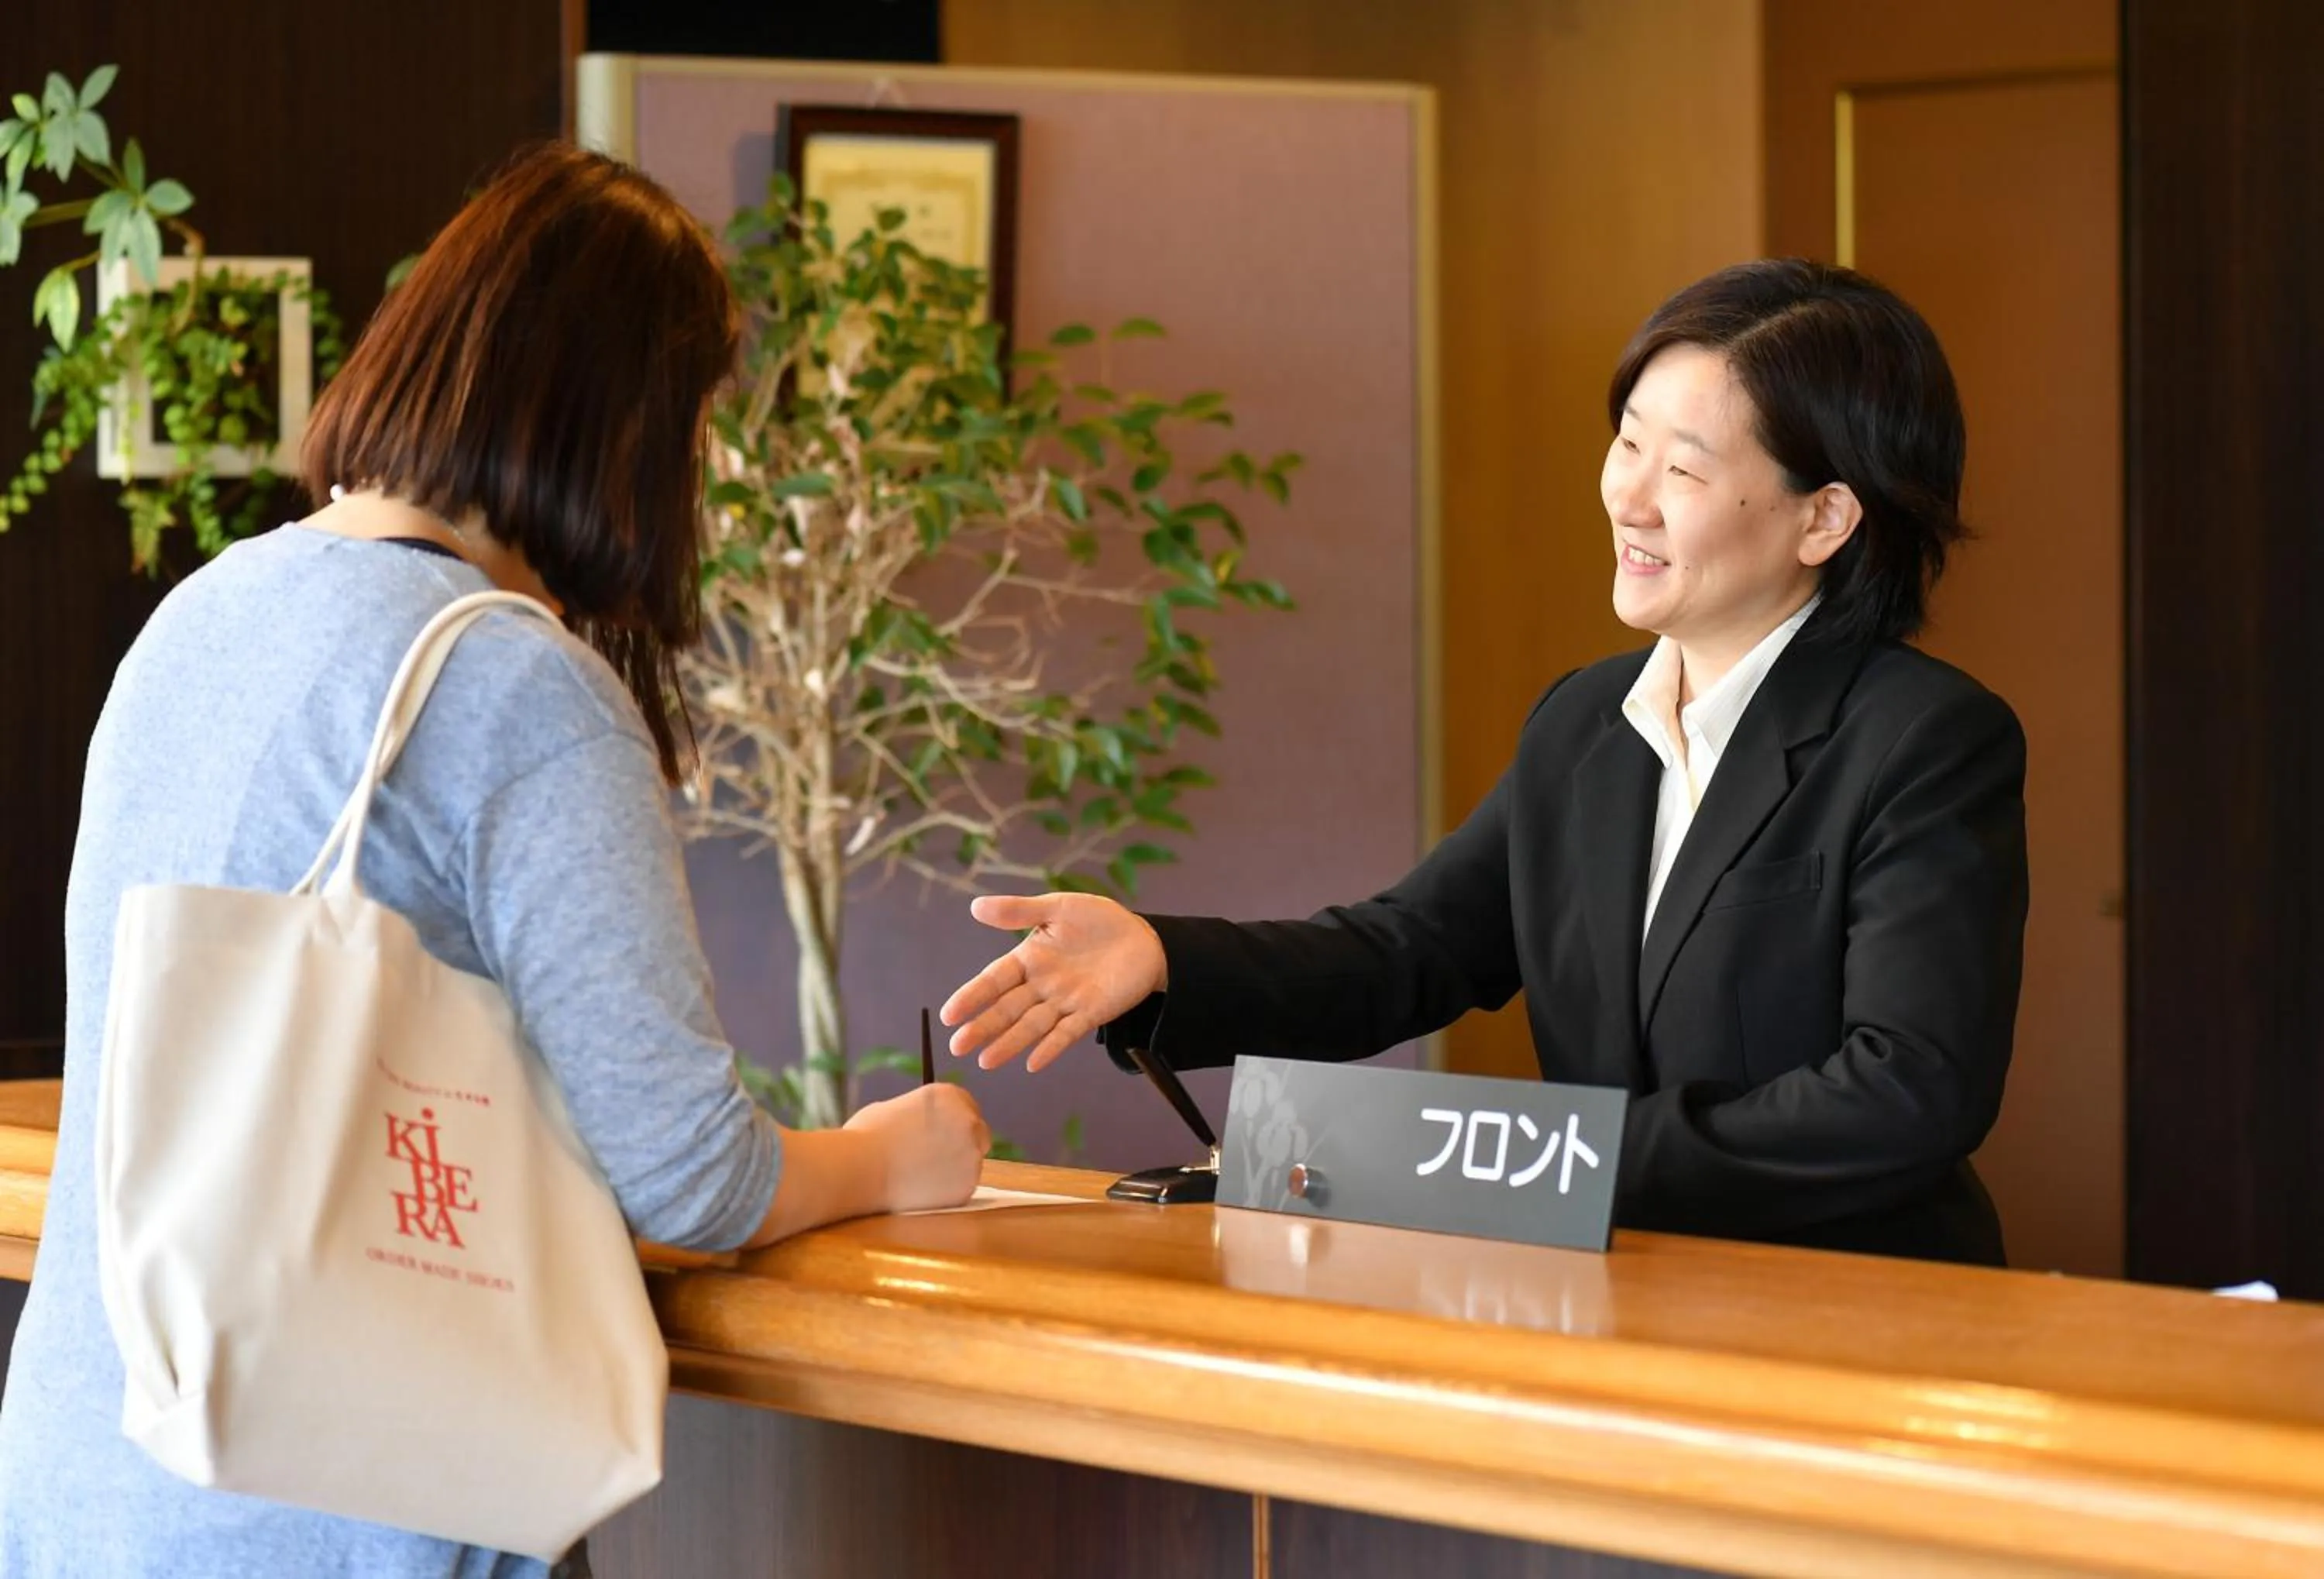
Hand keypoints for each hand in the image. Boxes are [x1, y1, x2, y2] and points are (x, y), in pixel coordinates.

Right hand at [843, 1083, 989, 1212]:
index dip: (953, 1123)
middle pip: (978, 1134)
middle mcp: (968, 1121)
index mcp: (950, 1096)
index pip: (968, 1107)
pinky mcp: (967, 1184)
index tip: (941, 1136)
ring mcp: (971, 1154)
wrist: (860, 1167)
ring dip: (955, 1168)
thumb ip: (920, 1113)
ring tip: (922, 1175)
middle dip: (962, 1145)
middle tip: (937, 1159)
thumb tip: (921, 1122)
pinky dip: (949, 1191)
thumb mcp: (894, 1107)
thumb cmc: (867, 1136)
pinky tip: (924, 1190)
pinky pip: (963, 1187)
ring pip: (971, 1163)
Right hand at [941, 892, 1167, 1071]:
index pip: (994, 980)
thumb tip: (975, 906)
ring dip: (1010, 1043)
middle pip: (1007, 1009)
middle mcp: (1042, 985)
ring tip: (986, 1061)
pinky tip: (1033, 1063)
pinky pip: (1068, 1032)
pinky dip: (1051, 1047)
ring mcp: (1065, 1001)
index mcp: (1030, 958)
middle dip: (983, 1027)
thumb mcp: (1058, 908)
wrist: (1143, 938)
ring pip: (1032, 1025)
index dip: (972, 996)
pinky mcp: (1091, 1012)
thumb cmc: (1098, 920)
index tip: (949, 1015)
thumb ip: (1019, 911)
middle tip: (957, 1047)